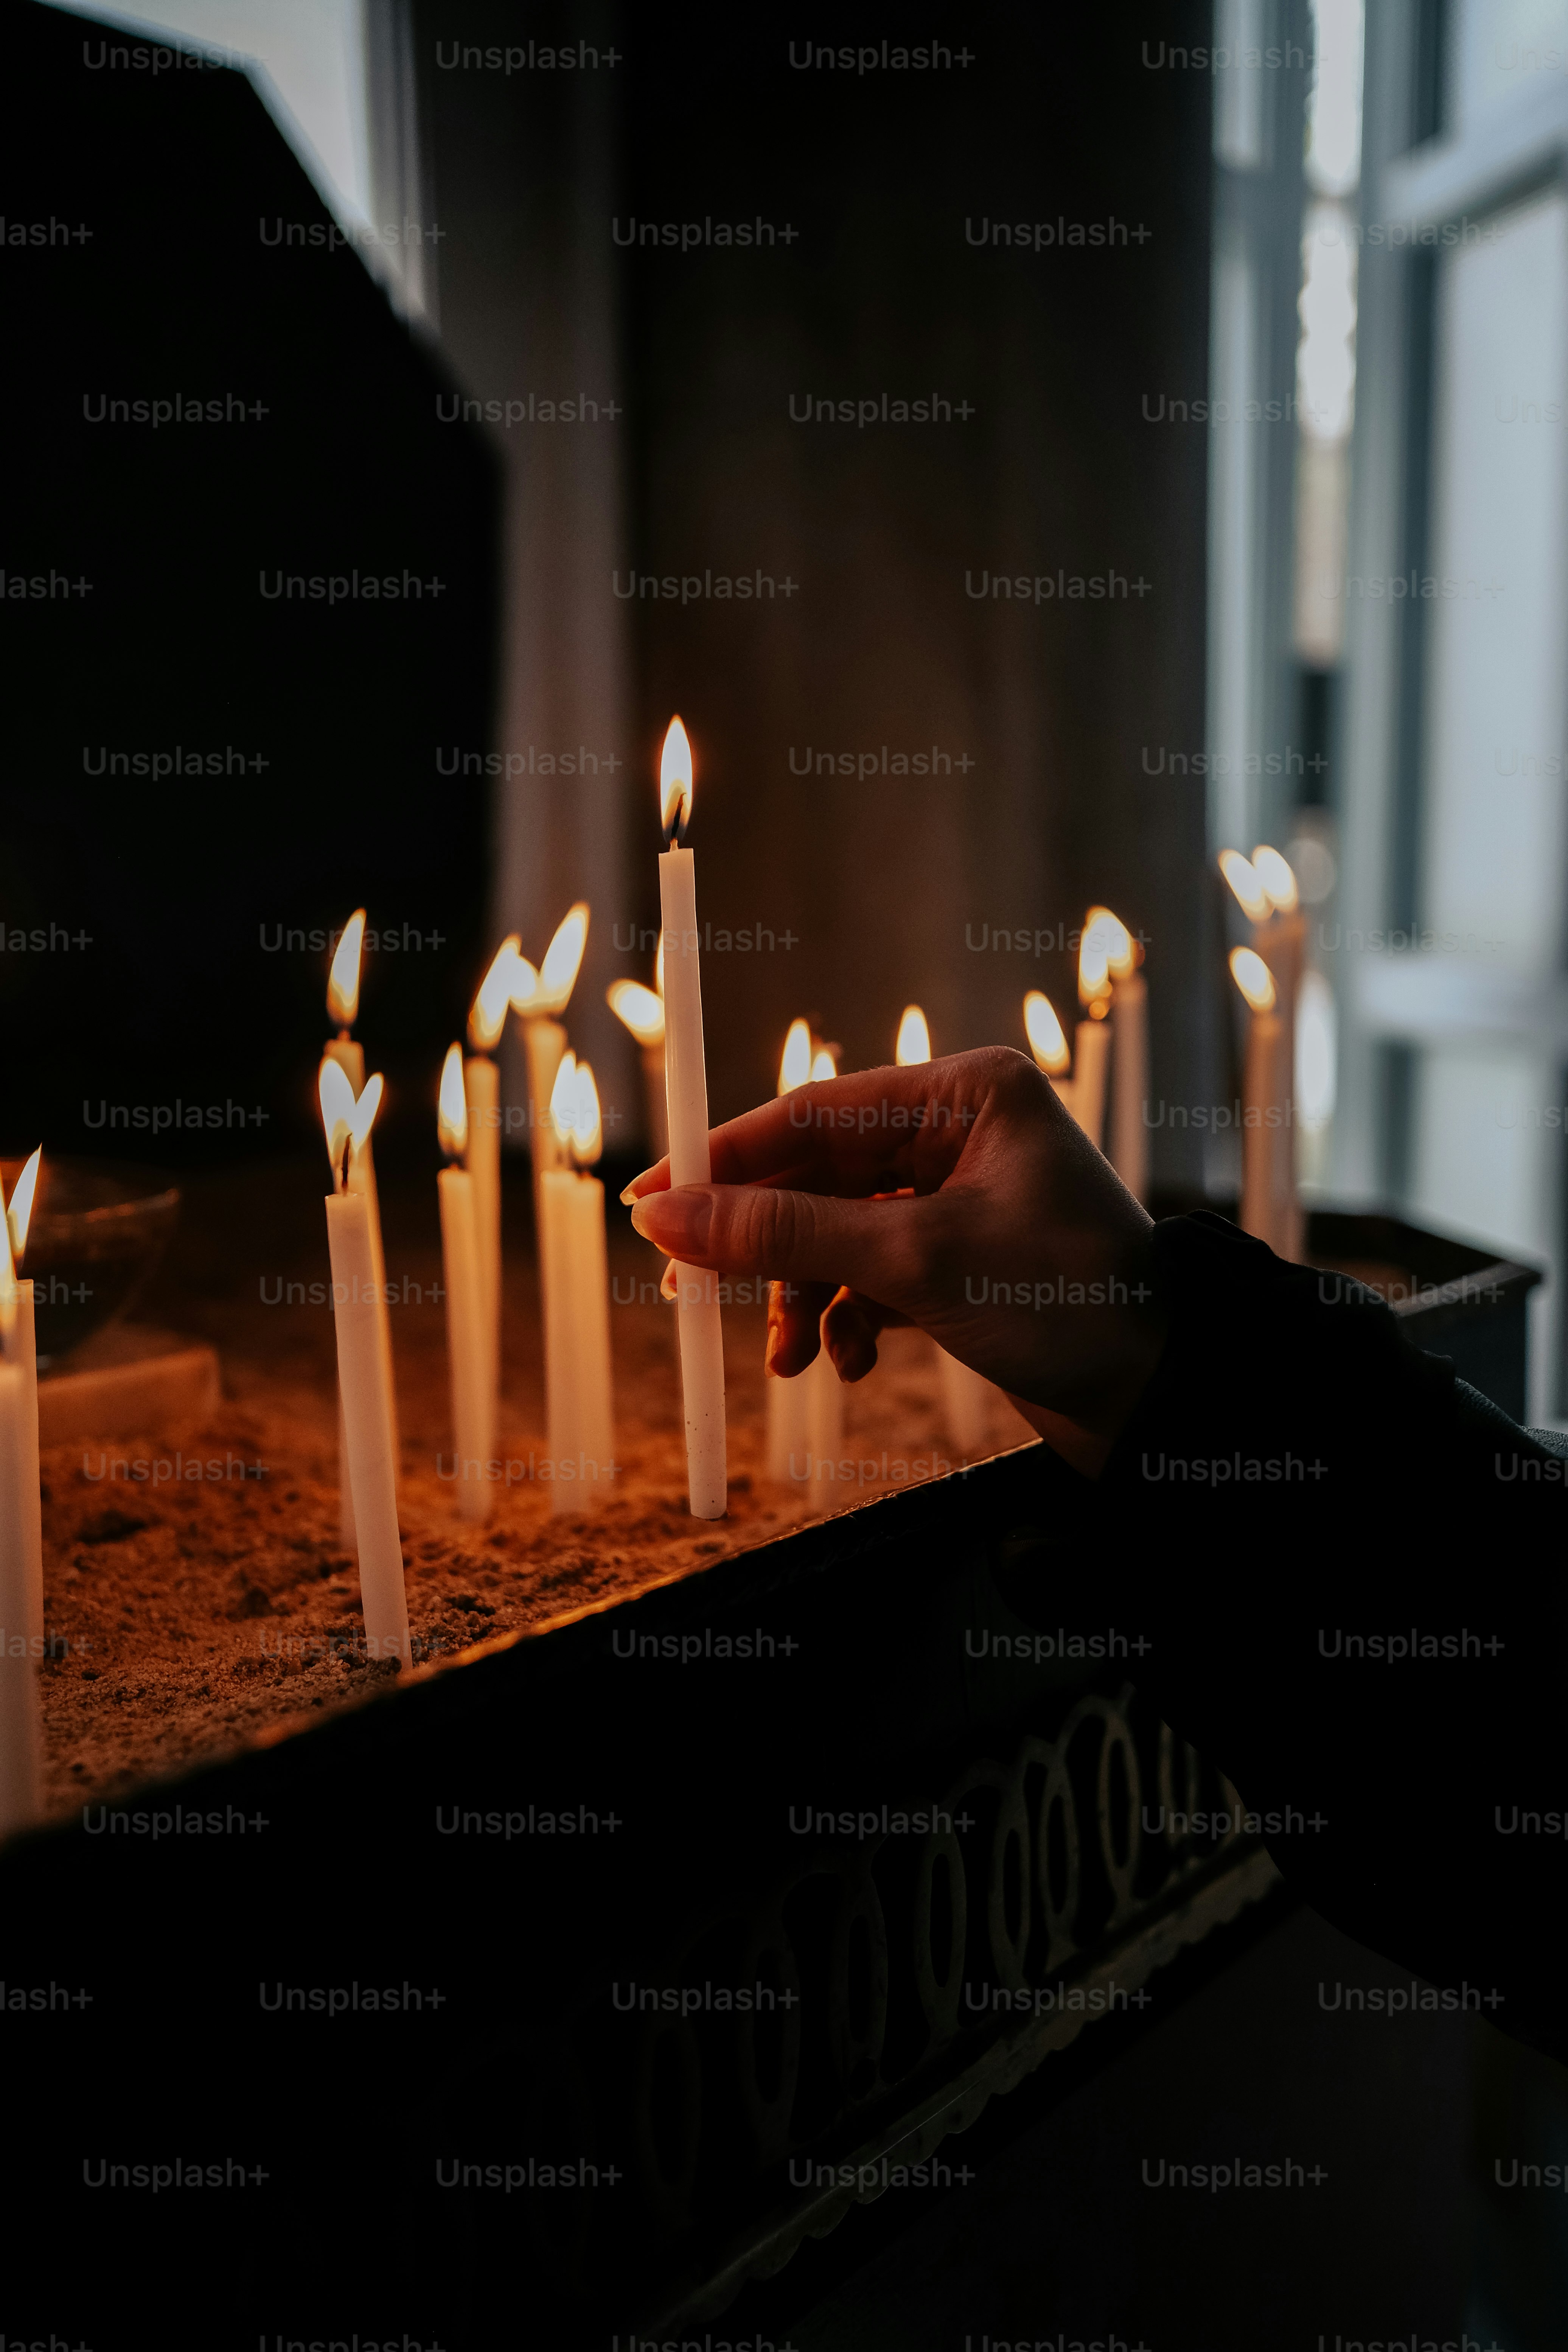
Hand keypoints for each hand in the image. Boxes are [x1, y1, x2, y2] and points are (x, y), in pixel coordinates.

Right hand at [624, 1048, 1167, 1474]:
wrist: (1159, 1397)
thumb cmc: (1068, 1304)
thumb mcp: (915, 1262)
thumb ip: (786, 1234)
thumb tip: (666, 1217)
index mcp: (968, 1094)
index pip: (811, 1115)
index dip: (721, 1161)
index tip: (646, 1202)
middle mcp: (963, 1133)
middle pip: (816, 1176)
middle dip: (761, 1244)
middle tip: (689, 1292)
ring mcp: (960, 1198)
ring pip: (836, 1233)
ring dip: (802, 1295)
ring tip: (790, 1356)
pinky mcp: (959, 1259)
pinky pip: (868, 1275)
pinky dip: (845, 1317)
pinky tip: (844, 1361)